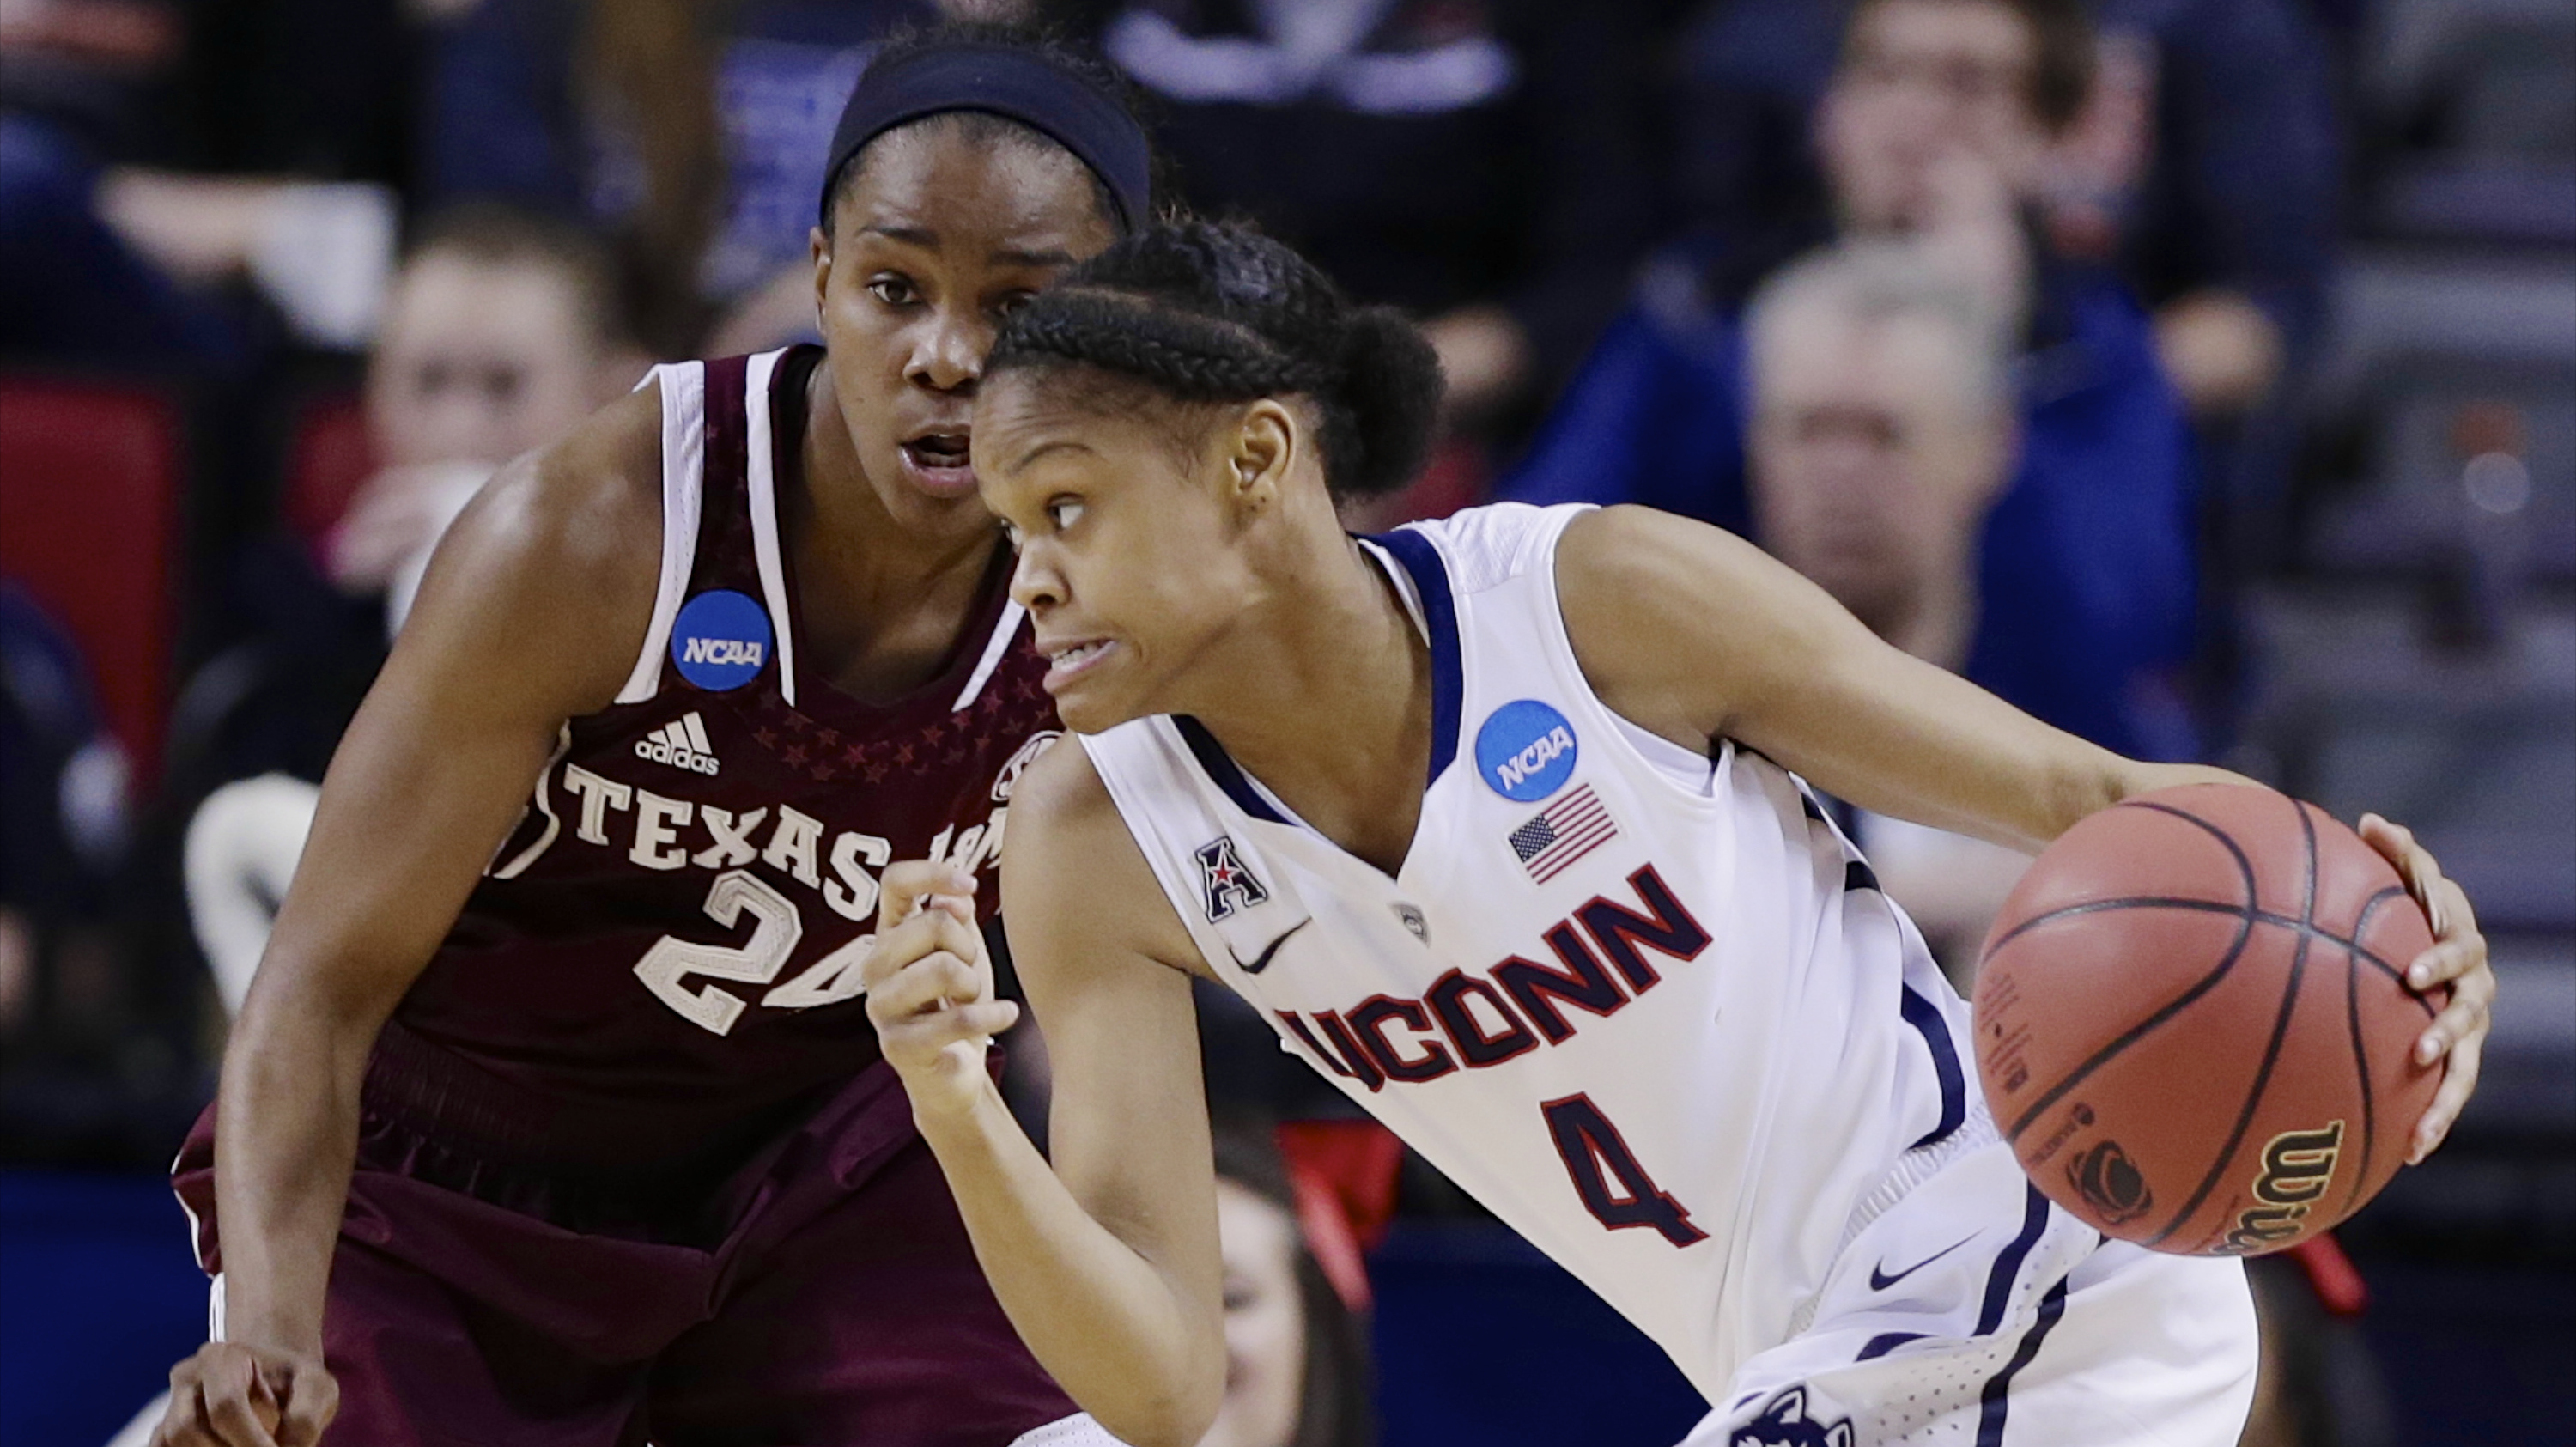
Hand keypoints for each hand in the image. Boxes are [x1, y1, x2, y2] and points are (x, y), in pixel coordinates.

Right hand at [156, 1341, 336, 1446]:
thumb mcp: (317, 1387)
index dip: (250, 1441)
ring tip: (245, 1445)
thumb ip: (306, 1417)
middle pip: (185, 1429)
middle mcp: (187, 1378)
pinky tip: (224, 1446)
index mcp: (223, 1357)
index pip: (225, 1407)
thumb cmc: (295, 1382)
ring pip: (169, 1441)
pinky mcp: (164, 1431)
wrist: (273, 1380)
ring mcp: (171, 1406)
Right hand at [864, 862, 1019, 1122]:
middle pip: (933, 924)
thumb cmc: (958, 1003)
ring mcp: (881, 1008)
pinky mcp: (897, 1047)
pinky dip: (994, 1015)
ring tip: (972, 1000)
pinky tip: (1006, 1015)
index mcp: (889, 935)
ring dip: (975, 985)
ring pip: (944, 968)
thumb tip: (954, 899)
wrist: (956, 1073)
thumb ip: (956, 916)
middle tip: (969, 976)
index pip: (894, 883)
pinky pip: (959, 1017)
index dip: (933, 874)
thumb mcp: (964, 950)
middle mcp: (875, 967)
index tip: (970, 886)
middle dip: (968, 948)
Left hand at [2359, 814, 2492, 1162]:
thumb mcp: (2401, 876)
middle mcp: (2474, 985)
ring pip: (2467, 1066)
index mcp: (2459, 940)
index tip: (2413, 975)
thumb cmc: (2406, 903)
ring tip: (2423, 1131)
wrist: (2425, 942)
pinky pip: (2450, 1092)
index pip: (2457, 946)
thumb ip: (2393, 853)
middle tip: (2419, 1050)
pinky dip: (2434, 1120)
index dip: (2441, 959)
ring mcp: (2470, 1025)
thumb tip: (2371, 820)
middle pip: (2470, 1011)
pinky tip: (2410, 1155)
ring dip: (2447, 1098)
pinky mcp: (2458, 1058)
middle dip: (2448, 1032)